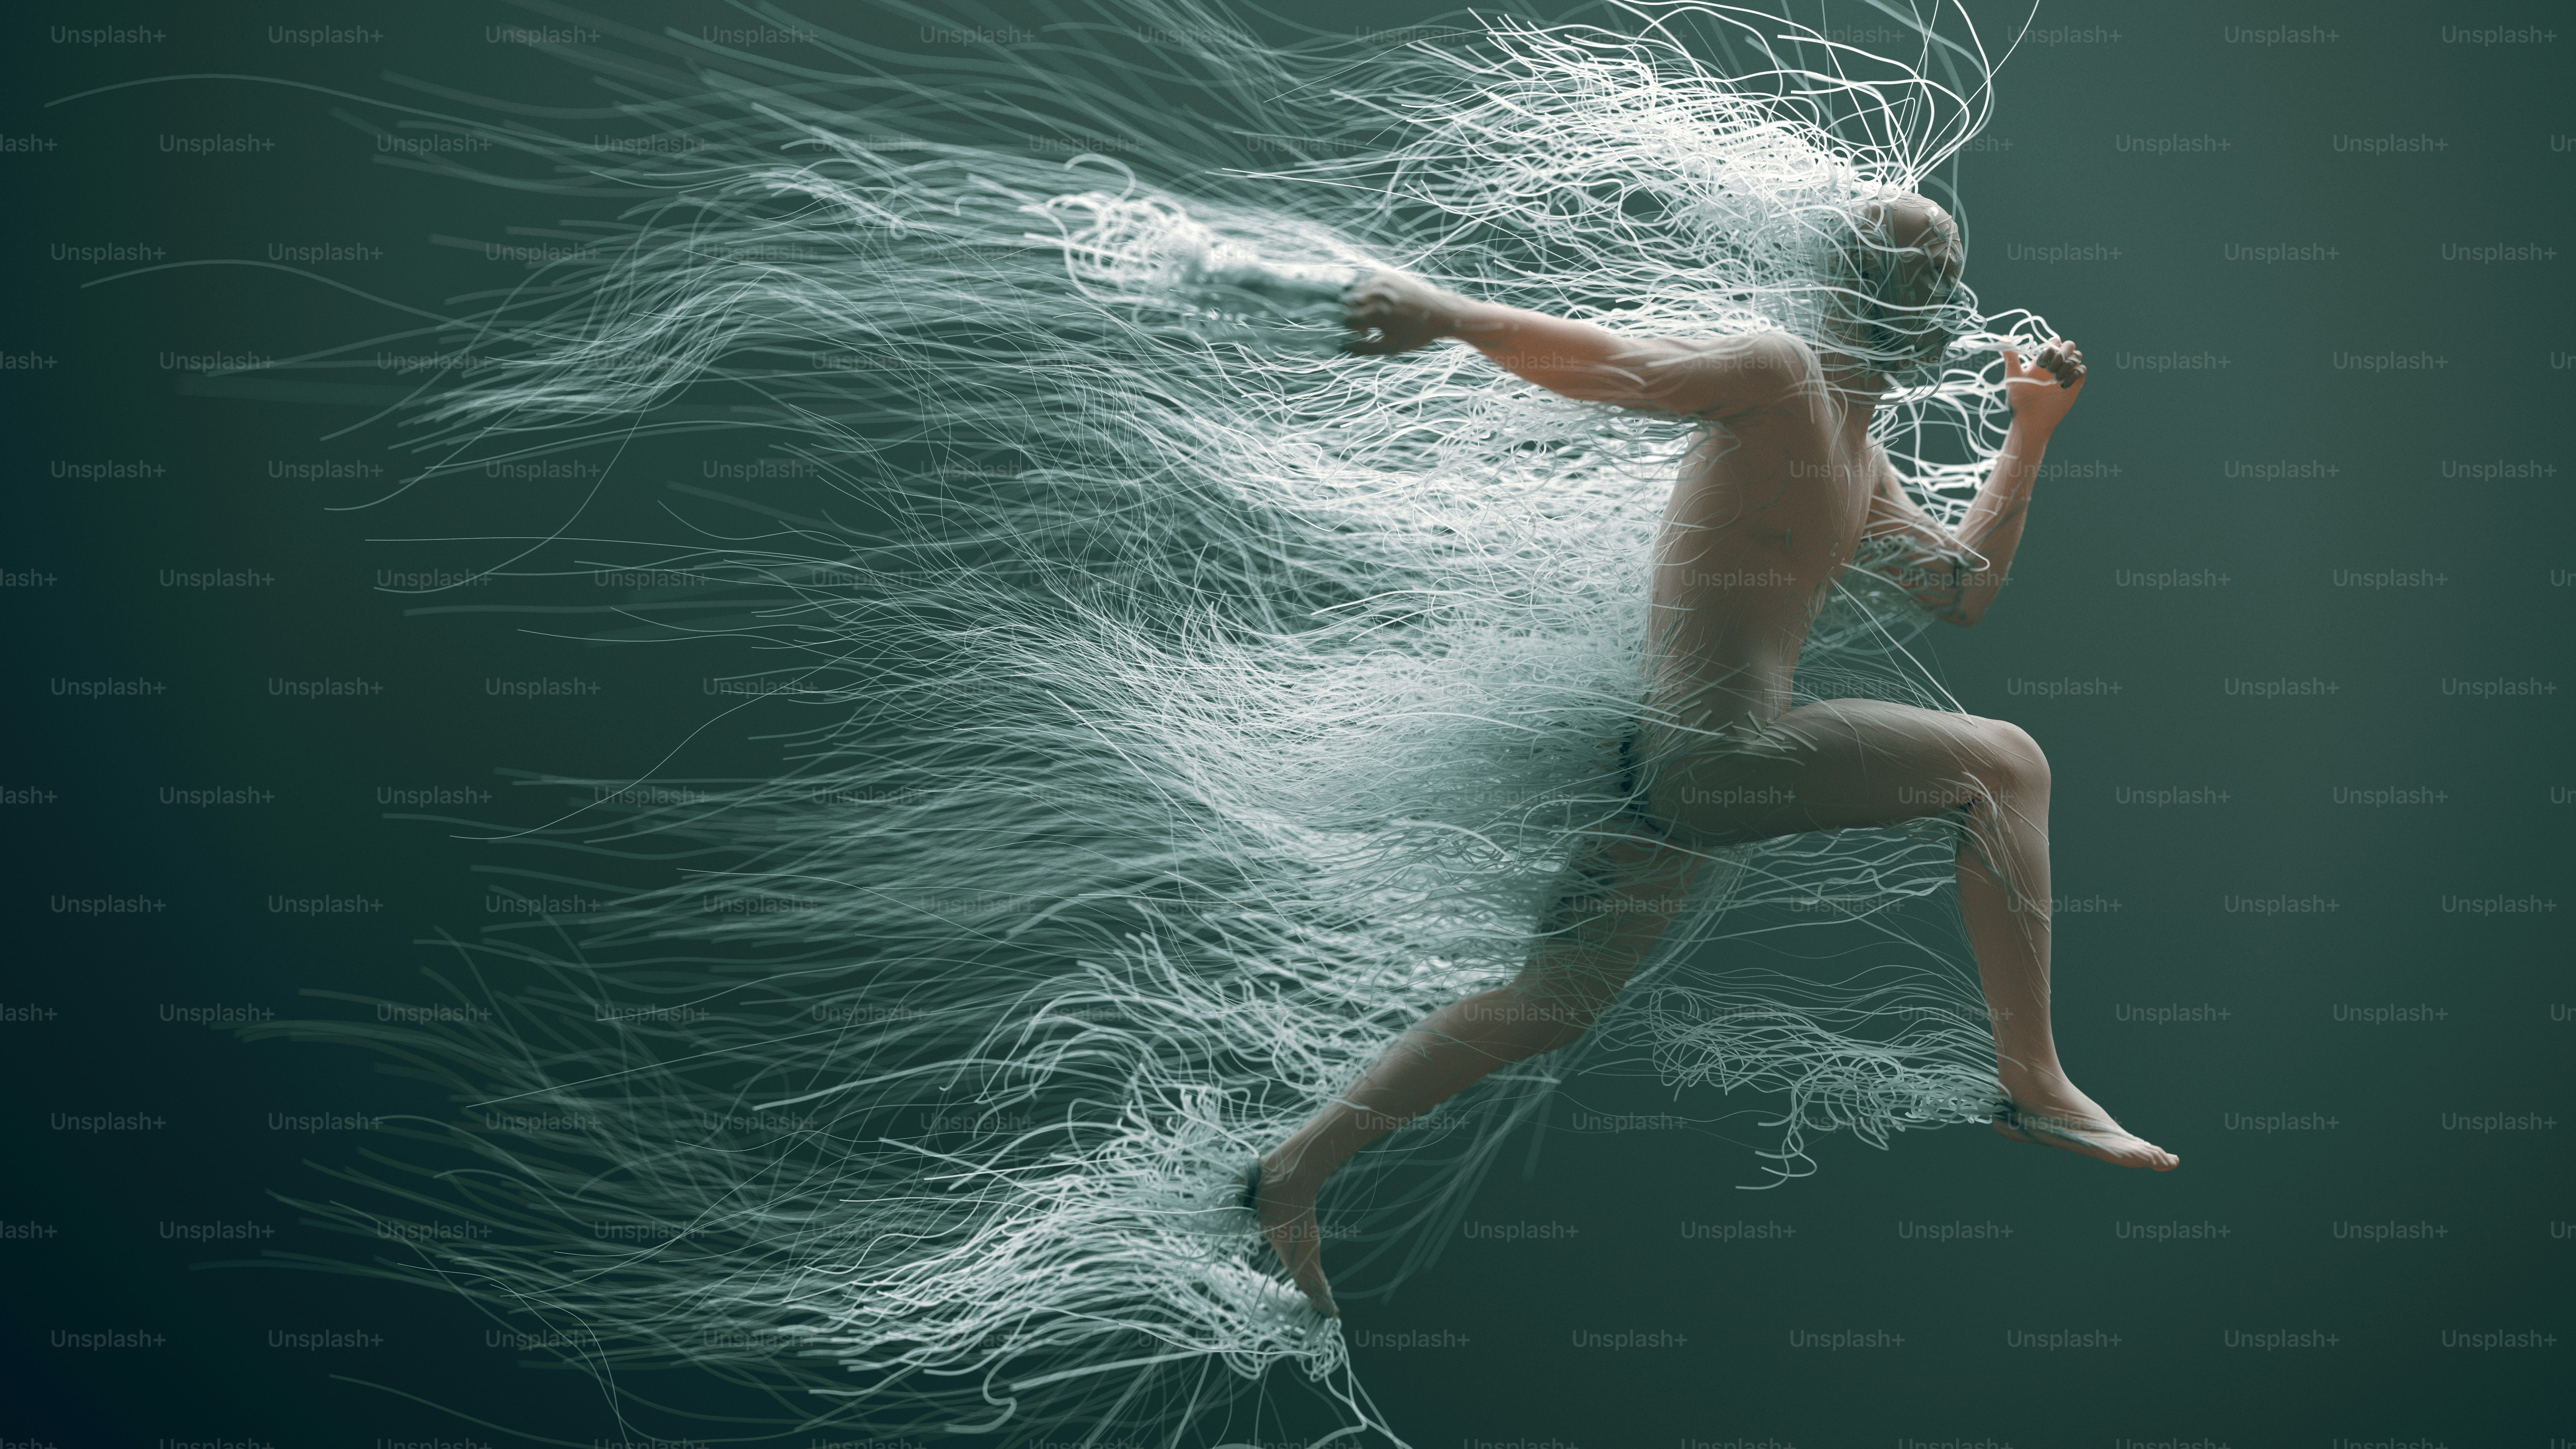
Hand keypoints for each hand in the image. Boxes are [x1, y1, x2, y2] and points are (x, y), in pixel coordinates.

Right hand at [1340, 270, 1460, 354]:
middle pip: (1346, 303)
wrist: (1441, 313)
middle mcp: (1375, 295)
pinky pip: (1366, 281)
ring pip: (1354, 291)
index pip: (1346, 319)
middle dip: (1352, 314)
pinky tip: (1379, 301)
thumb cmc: (1416, 333)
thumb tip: (1342, 346)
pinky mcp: (1386, 274)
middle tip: (1368, 325)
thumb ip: (1363, 349)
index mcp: (1375, 313)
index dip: (1352, 329)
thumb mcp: (1390, 347)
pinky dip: (1367, 291)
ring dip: (1358, 303)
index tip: (1363, 333)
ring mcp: (1380, 282)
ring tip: (1374, 314)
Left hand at [2001, 338, 2084, 432]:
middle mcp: (2056, 365)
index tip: (2039, 362)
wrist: (2029, 420)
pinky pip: (2082, 370)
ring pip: (2077, 356)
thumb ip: (2010, 356)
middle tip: (2049, 368)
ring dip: (2067, 363)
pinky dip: (2075, 373)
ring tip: (2055, 379)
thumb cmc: (2019, 399)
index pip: (2054, 342)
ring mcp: (2066, 374)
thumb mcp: (2013, 375)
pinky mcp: (2074, 385)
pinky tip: (2062, 385)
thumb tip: (2003, 337)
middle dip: (2061, 352)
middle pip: (2069, 345)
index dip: (2050, 347)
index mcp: (2043, 360)